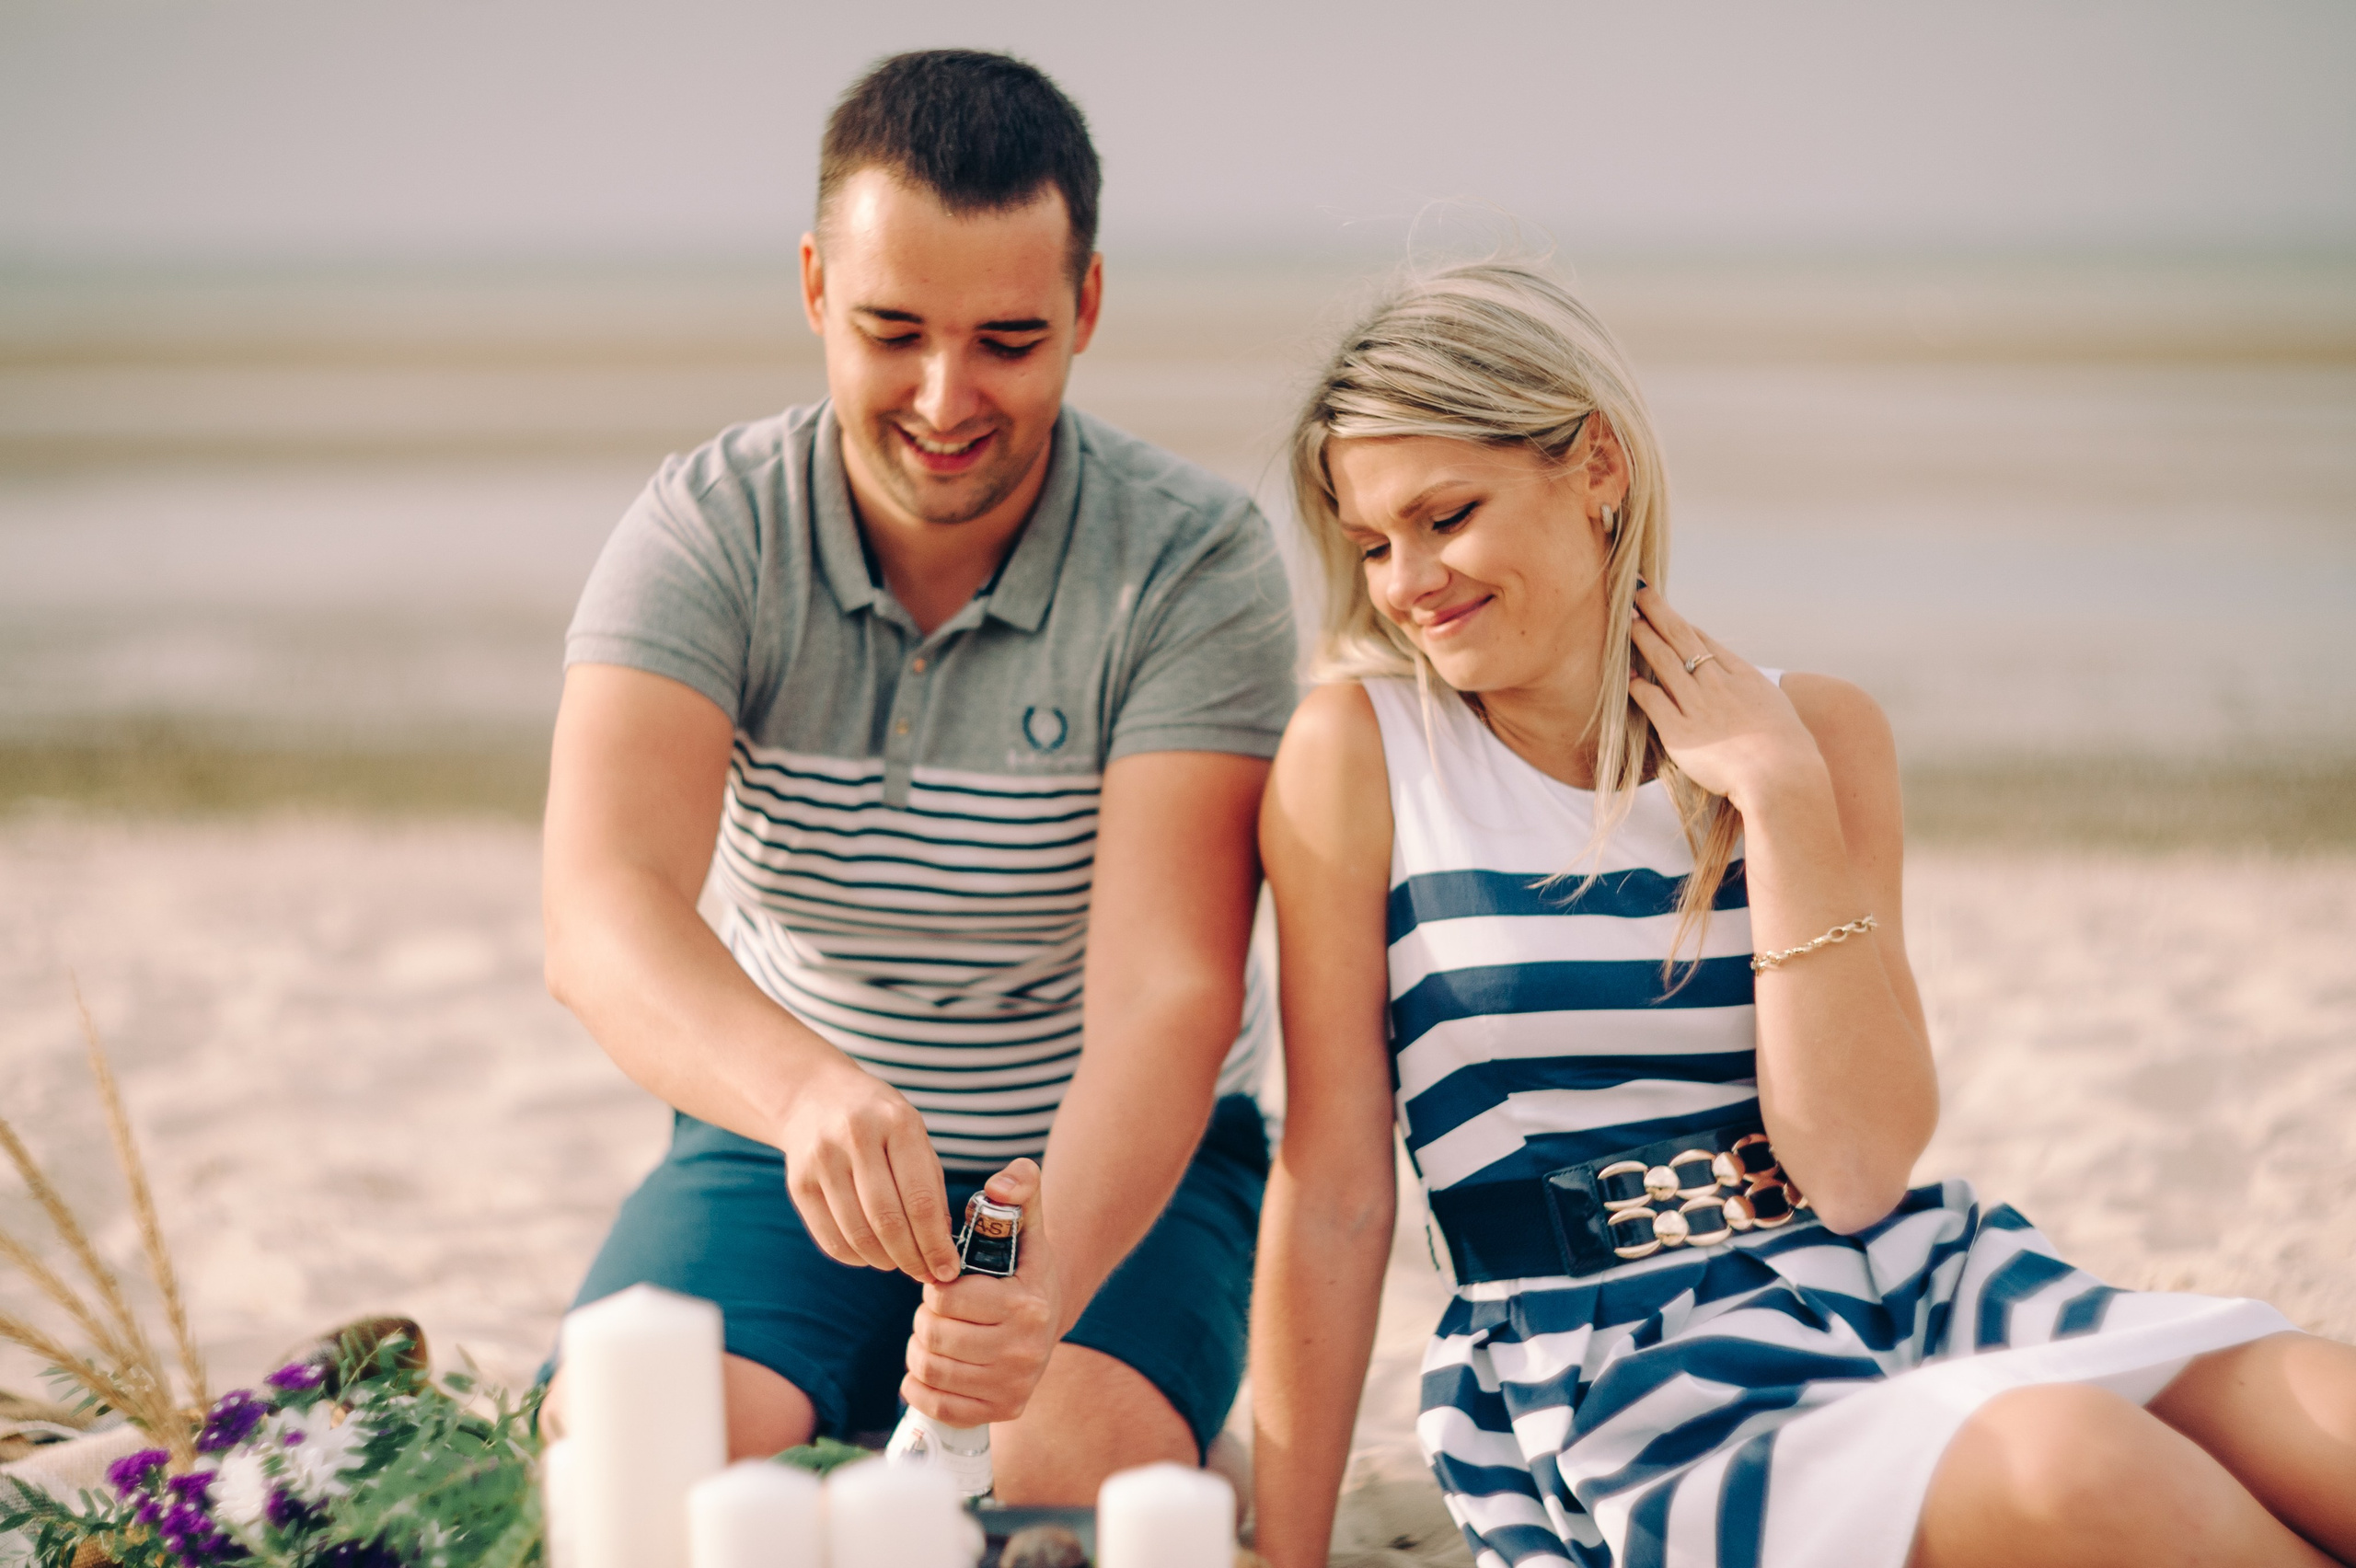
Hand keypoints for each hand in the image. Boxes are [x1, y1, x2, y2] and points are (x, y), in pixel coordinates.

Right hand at [776, 1055, 961, 1283]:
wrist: (815, 1095)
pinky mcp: (798, 1181)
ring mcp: (822, 1159)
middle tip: (925, 1274)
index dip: (935, 1244)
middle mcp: (856, 1137)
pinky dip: (854, 1257)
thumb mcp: (912, 1134)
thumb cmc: (878, 1121)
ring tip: (898, 1263)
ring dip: (884, 1261)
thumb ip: (929, 1184)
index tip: (947, 1270)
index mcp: (897, 1123)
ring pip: (857, 1234)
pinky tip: (869, 1255)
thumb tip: (940, 1245)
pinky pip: (829, 1237)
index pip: (920, 1199)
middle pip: (888, 1221)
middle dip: (911, 1258)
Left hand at [901, 1158, 1062, 1426]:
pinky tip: (928, 1369)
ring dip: (920, 1350)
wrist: (1050, 1315)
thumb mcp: (1026, 1219)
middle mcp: (1024, 1351)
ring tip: (934, 1335)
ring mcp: (1015, 1385)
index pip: (946, 1300)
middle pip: (933, 1336)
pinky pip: (938, 1407)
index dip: (935, 1287)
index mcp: (1027, 1305)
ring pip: (930, 1370)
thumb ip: (1019, 1185)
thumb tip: (1001, 1184)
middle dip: (924, 1319)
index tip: (945, 1284)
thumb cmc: (1024, 1264)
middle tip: (938, 1312)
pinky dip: (919, 1388)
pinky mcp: (1003, 1410)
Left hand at [1625, 585, 1822, 809]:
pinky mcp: (1679, 733)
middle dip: (1658, 613)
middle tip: (1637, 593)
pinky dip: (1637, 685)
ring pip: (1664, 662)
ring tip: (1625, 620)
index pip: (1706, 643)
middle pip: (1682, 639)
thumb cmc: (1789, 751)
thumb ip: (1757, 698)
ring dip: (1643, 637)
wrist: (1782, 774)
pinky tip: (1624, 674)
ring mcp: (1697, 706)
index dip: (1682, 624)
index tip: (1666, 611)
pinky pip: (1652, 702)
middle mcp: (1717, 685)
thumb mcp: (1778, 711)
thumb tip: (1750, 695)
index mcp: (1743, 677)